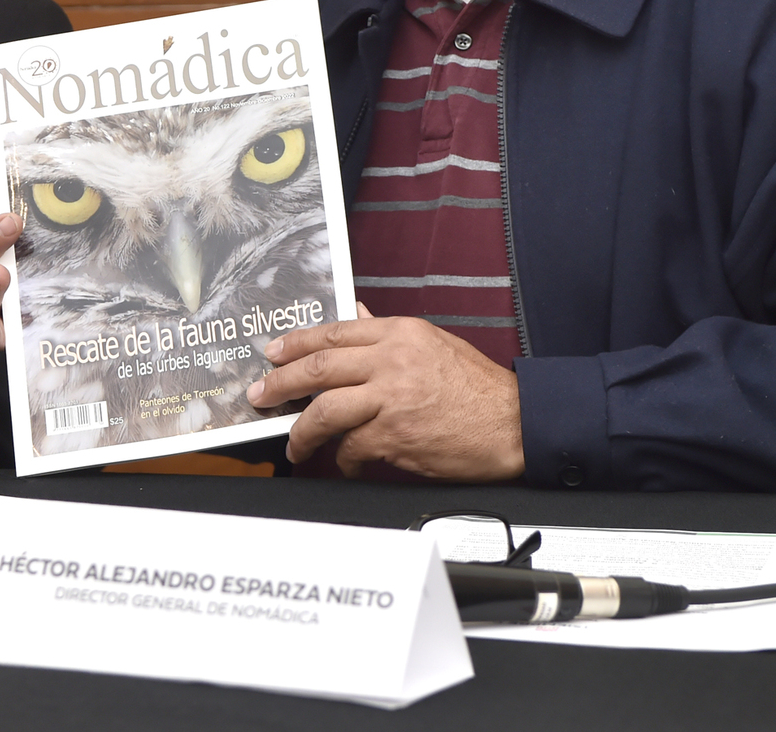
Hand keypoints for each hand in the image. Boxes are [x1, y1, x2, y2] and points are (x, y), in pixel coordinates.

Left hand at [246, 309, 524, 480]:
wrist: (515, 425)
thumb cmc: (480, 390)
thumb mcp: (433, 344)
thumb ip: (389, 332)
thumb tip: (356, 314)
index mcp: (400, 333)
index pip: (333, 333)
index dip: (295, 345)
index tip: (273, 354)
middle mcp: (391, 361)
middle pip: (318, 368)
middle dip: (280, 383)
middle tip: (260, 396)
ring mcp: (391, 399)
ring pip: (324, 410)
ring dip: (301, 430)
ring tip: (294, 443)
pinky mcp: (394, 436)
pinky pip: (351, 447)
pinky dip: (342, 458)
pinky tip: (343, 462)